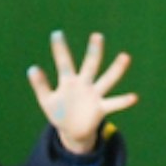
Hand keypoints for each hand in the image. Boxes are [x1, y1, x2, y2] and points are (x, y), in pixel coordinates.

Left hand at [28, 31, 135, 155]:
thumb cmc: (59, 112)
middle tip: (97, 36)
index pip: (64, 62)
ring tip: (125, 57)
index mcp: (69, 81)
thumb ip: (40, 85)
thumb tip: (31, 68)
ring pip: (107, 80)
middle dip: (94, 51)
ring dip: (116, 70)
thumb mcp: (46, 100)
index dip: (60, 49)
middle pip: (90, 65)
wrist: (72, 131)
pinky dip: (123, 101)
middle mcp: (84, 84)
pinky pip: (114, 104)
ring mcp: (94, 95)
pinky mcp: (101, 108)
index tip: (56, 33)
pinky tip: (134, 97)